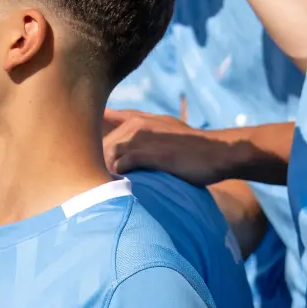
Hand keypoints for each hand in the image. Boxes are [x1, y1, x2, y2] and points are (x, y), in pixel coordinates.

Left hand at [103, 109, 228, 185]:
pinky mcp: (151, 153)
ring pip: (107, 153)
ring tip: (102, 188)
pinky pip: (121, 164)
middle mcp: (137, 125)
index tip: (88, 160)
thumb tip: (120, 143)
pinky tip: (117, 188)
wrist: (218, 153)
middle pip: (99, 143)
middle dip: (92, 162)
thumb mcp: (165, 130)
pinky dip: (115, 176)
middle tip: (92, 182)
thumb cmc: (191, 148)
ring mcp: (143, 137)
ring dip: (102, 171)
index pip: (101, 126)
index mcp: (137, 119)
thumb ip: (142, 132)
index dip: (91, 143)